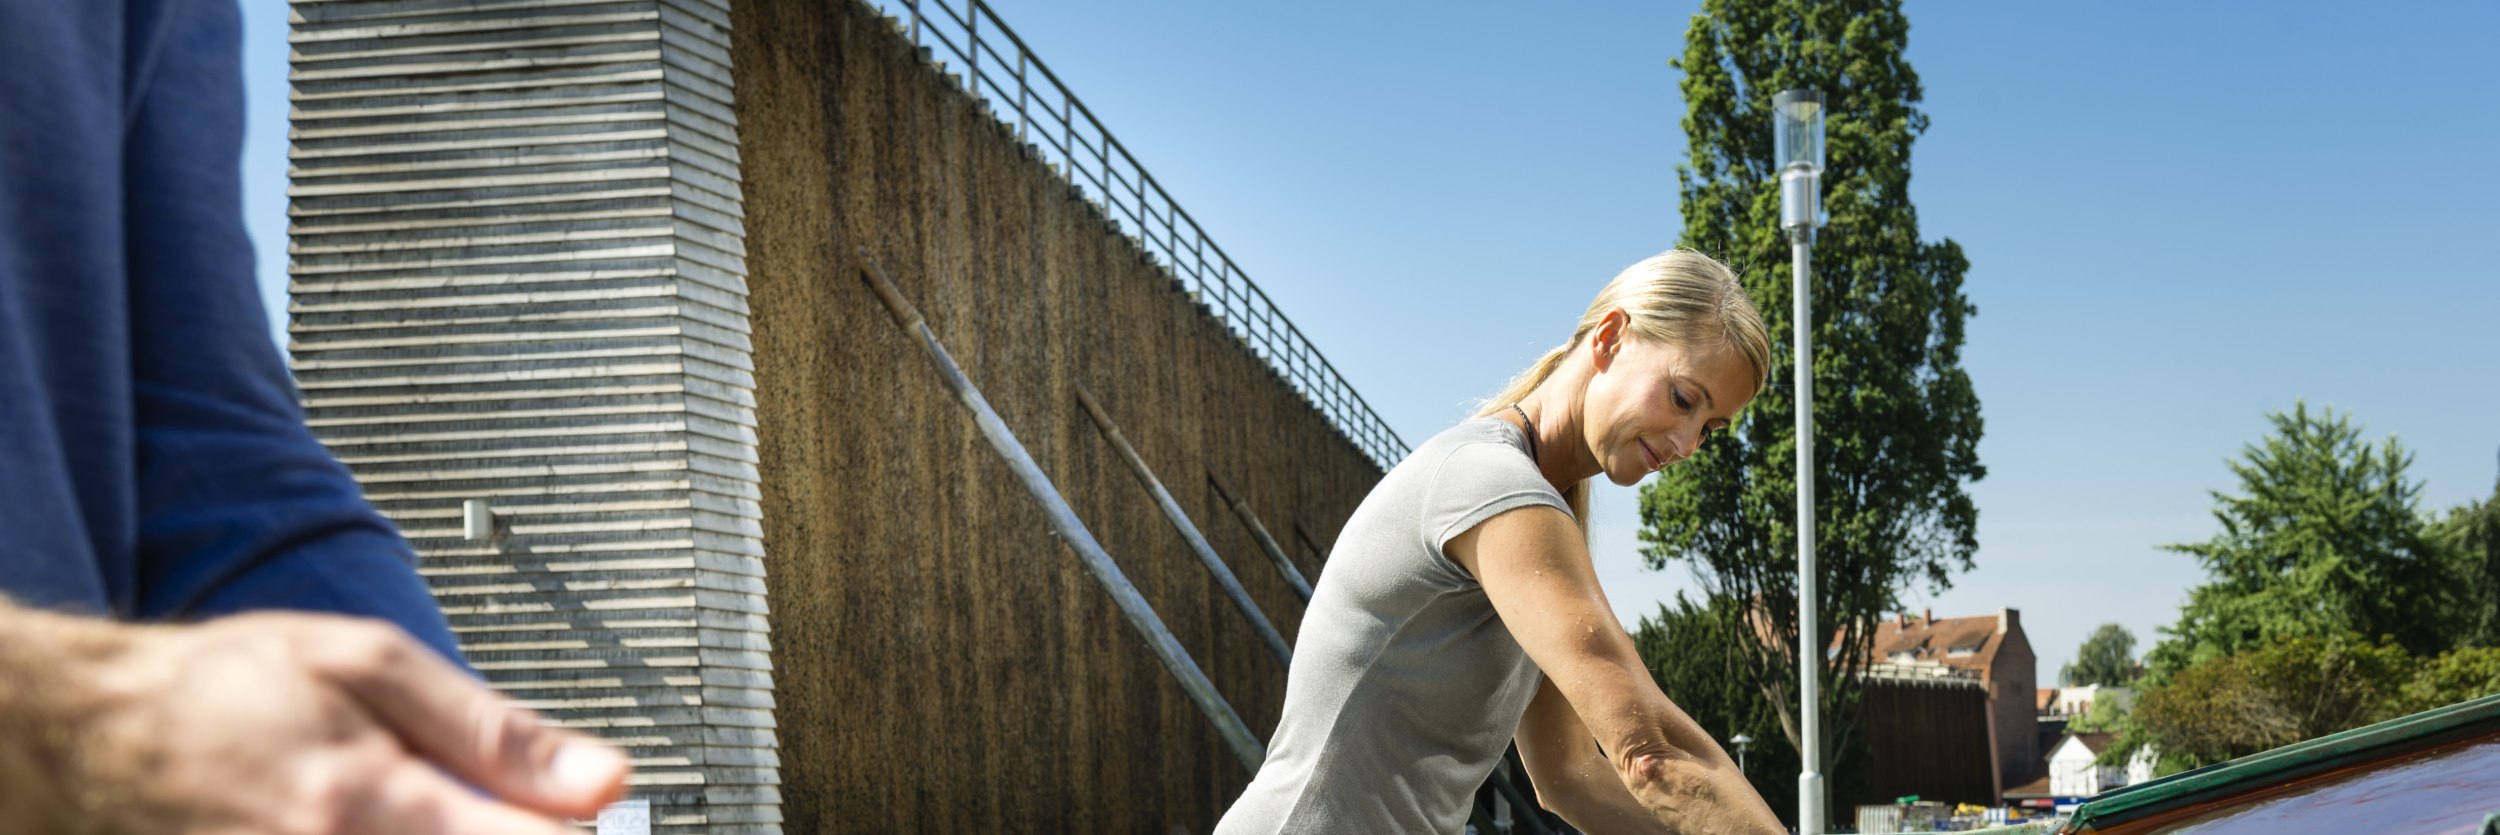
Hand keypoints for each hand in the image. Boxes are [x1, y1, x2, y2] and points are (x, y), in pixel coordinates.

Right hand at [4, 608, 630, 834]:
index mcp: (373, 805)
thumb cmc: (228, 689)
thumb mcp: (373, 667)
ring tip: (439, 810)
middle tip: (504, 810)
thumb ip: (498, 733)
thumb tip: (606, 779)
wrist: (98, 737)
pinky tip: (403, 824)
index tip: (584, 810)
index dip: (579, 833)